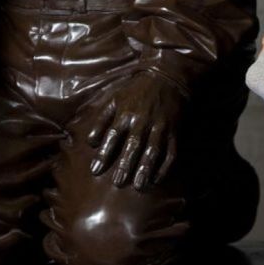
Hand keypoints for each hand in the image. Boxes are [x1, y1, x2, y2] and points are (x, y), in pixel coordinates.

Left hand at [86, 72, 181, 190]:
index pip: (112, 136)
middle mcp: (142, 121)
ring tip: (139, 186)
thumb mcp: (115, 99)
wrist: (167, 79)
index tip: (95, 170)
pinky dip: (164, 167)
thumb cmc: (136, 91)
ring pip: (153, 151)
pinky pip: (170, 152)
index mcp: (125, 113)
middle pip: (133, 146)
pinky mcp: (173, 132)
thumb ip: (102, 120)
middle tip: (118, 182)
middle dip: (126, 165)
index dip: (103, 154)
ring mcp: (159, 127)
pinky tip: (157, 179)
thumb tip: (90, 142)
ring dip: (146, 169)